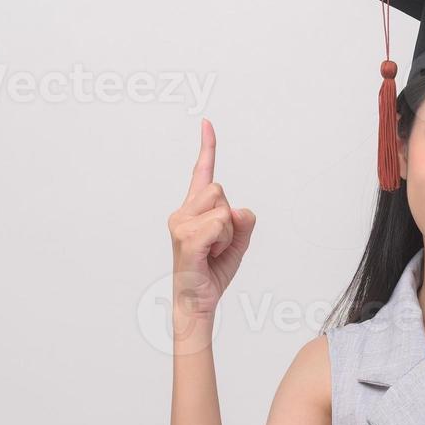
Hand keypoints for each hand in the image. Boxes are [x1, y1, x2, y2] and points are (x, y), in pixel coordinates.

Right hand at [167, 118, 256, 318]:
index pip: (201, 173)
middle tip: (219, 243)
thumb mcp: (238, 243)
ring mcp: (181, 224)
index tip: (207, 123)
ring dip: (228, 230)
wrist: (198, 301)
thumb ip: (243, 222)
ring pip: (222, 206)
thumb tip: (239, 209)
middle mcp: (182, 212)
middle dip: (230, 217)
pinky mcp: (186, 238)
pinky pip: (220, 223)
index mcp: (193, 210)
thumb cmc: (212, 271)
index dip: (207, 148)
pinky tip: (210, 254)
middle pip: (219, 189)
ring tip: (214, 249)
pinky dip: (224, 239)